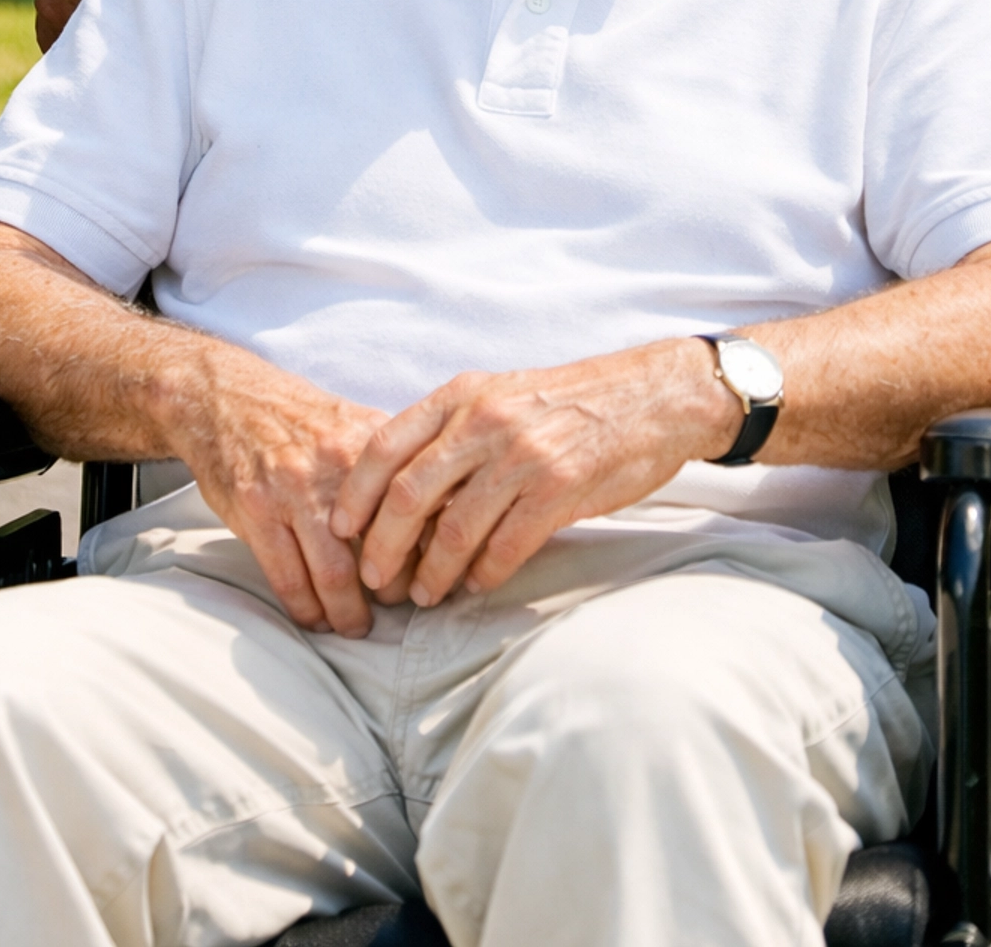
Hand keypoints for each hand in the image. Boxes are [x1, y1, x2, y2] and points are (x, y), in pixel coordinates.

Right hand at [176, 361, 409, 636]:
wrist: (226, 398)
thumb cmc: (296, 418)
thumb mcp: (353, 423)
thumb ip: (391, 466)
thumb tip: (440, 508)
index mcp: (370, 443)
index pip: (418, 508)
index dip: (431, 550)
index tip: (434, 573)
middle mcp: (337, 465)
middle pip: (381, 547)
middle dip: (393, 590)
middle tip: (399, 606)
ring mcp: (294, 490)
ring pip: (335, 574)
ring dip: (349, 613)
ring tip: (357, 626)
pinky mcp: (257, 512)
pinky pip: (289, 579)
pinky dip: (306, 609)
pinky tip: (315, 618)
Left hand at [330, 341, 740, 609]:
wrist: (650, 396)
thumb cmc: (570, 400)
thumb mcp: (500, 394)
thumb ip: (453, 430)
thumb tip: (403, 486)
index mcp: (463, 395)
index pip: (384, 445)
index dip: (354, 493)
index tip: (340, 529)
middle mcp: (484, 422)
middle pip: (407, 496)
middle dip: (382, 548)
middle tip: (374, 580)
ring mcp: (522, 457)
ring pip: (452, 532)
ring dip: (431, 574)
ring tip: (422, 595)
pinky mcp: (558, 491)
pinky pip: (503, 548)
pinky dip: (482, 576)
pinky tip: (476, 586)